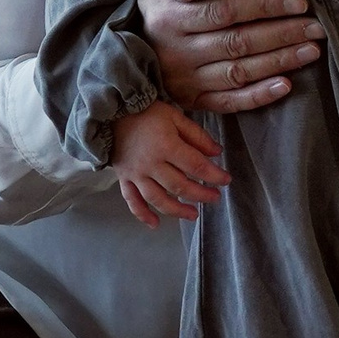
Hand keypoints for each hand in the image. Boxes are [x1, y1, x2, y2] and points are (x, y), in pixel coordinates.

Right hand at [113, 100, 227, 226]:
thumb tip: (217, 152)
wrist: (112, 113)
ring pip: (158, 198)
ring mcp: (136, 174)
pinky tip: (155, 224)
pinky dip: (143, 214)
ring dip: (177, 210)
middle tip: (215, 197)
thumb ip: (197, 136)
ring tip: (193, 215)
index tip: (226, 180)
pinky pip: (133, 201)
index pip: (195, 165)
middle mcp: (151, 164)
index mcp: (166, 145)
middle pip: (179, 185)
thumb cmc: (147, 113)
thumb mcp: (176, 117)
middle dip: (200, 194)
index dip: (213, 175)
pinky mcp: (124, 179)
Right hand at [138, 0, 320, 113]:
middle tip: (317, 29)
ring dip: (279, 63)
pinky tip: (285, 86)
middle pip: (239, 43)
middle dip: (283, 35)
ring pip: (239, 73)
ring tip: (311, 52)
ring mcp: (186, 81)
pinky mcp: (192, 101)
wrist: (123, 50)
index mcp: (172, 19)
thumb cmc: (153, 8)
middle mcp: (179, 53)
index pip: (226, 11)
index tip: (299, 3)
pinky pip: (229, 103)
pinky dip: (258, 96)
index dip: (265, 6)